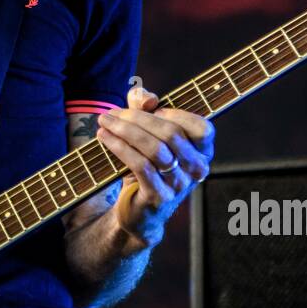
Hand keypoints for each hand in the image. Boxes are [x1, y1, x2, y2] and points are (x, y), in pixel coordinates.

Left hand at [95, 84, 214, 248]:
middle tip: (112, 113)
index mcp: (202, 152)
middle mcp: (196, 169)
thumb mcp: (146, 129)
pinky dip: (120, 147)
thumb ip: (147, 105)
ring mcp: (179, 185)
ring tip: (104, 121)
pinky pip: (140, 165)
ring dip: (125, 130)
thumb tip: (147, 98)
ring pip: (155, 149)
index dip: (175, 114)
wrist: (137, 209)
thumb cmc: (145, 162)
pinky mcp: (159, 196)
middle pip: (172, 134)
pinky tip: (104, 138)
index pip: (202, 128)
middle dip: (138, 118)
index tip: (150, 110)